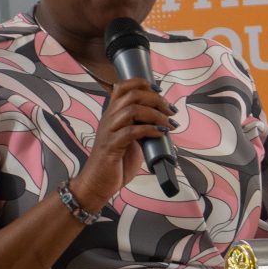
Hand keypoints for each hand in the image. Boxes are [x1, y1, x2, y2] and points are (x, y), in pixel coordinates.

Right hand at [69, 77, 172, 212]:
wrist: (97, 184)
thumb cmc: (116, 164)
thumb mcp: (131, 140)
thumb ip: (141, 127)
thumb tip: (164, 121)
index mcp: (112, 114)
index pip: (122, 86)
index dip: (142, 83)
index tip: (159, 91)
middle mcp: (109, 119)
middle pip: (131, 95)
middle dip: (156, 99)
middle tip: (170, 111)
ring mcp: (109, 132)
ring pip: (132, 110)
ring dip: (156, 114)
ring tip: (169, 124)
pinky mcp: (111, 147)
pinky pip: (132, 132)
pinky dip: (150, 130)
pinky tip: (160, 134)